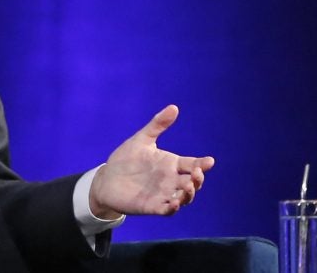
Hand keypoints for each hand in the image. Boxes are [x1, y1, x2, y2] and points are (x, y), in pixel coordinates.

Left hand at [88, 104, 214, 217]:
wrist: (107, 178)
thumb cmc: (126, 158)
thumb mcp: (142, 139)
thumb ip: (157, 125)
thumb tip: (174, 107)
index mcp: (171, 164)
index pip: (191, 164)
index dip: (202, 164)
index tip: (209, 161)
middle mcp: (170, 180)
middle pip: (192, 183)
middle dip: (198, 179)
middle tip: (196, 173)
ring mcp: (162, 194)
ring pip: (183, 198)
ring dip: (188, 195)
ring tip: (188, 187)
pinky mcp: (152, 207)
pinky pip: (167, 211)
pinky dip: (172, 208)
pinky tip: (174, 203)